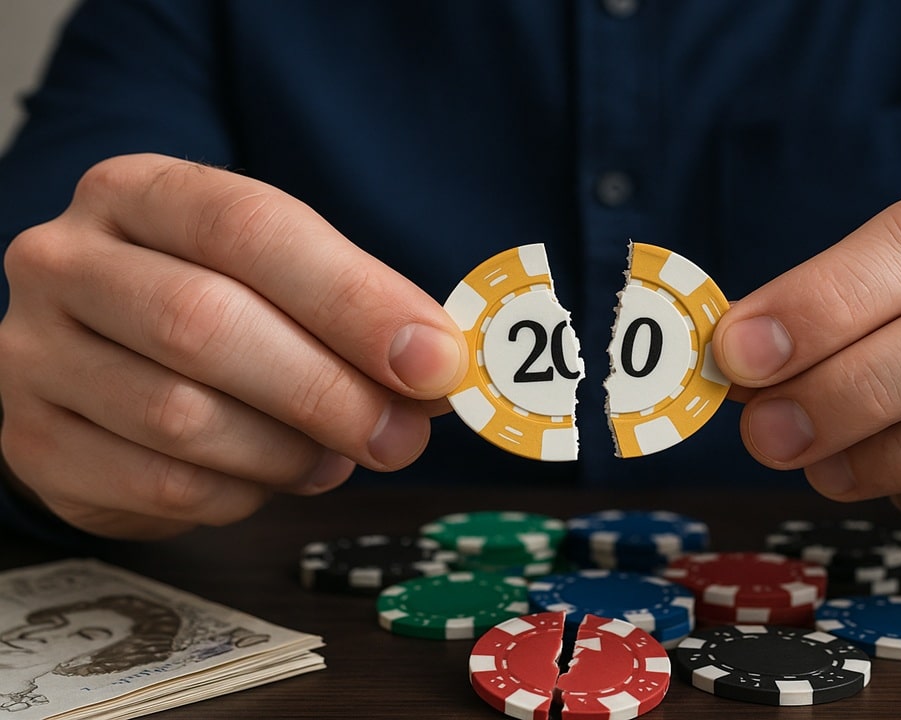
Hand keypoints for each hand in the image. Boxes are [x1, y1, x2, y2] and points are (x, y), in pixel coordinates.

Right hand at [0, 154, 465, 538]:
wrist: (95, 362)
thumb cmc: (213, 307)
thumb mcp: (281, 280)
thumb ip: (356, 313)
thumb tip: (440, 370)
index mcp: (139, 192)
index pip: (249, 228)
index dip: (352, 299)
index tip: (434, 360)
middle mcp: (68, 260)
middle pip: (205, 323)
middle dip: (327, 390)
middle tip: (402, 435)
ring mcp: (35, 352)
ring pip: (181, 415)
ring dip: (287, 451)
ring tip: (337, 457)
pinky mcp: (35, 440)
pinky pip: (160, 485)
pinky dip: (242, 494)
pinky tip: (273, 479)